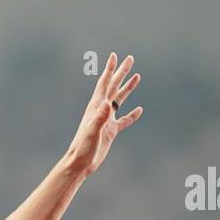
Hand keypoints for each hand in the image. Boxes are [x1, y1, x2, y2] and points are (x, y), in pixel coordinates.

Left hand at [64, 52, 142, 175]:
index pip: (104, 83)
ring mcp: (106, 120)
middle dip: (121, 72)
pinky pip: (124, 120)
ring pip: (119, 100)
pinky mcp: (111, 131)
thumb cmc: (83, 148)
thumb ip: (100, 118)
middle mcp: (101, 110)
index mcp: (96, 107)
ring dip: (128, 88)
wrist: (81, 163)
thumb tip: (108, 104)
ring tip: (137, 76)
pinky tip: (139, 110)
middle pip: (113, 87)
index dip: (110, 70)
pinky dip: (132, 115)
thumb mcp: (92, 131)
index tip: (114, 56)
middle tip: (130, 58)